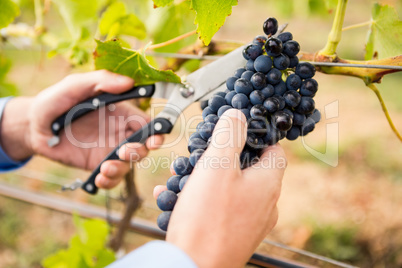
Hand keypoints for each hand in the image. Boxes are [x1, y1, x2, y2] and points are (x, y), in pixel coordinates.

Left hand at [0, 70, 162, 188]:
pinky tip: (99, 178)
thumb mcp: (74, 85)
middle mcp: (119, 132)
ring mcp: (108, 150)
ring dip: (122, 169)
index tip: (155, 140)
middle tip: (125, 152)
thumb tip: (129, 82)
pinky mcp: (96, 165)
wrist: (32, 127)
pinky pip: (111, 177)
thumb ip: (100, 81)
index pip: (146, 123)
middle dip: (140, 152)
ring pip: (129, 165)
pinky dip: (110, 181)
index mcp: (121, 113)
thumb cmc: (54, 101)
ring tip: (105, 168)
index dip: (156, 132)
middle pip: (143, 146)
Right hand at [153, 109, 286, 267]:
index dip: (257, 137)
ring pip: (232, 189)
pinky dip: (203, 200)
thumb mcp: (217, 165)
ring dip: (207, 178)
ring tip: (182, 176)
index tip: (235, 132)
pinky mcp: (234, 236)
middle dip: (222, 157)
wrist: (192, 267)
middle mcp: (265, 205)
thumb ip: (229, 135)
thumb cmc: (207, 219)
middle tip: (200, 154)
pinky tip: (177, 198)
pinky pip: (221, 209)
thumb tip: (238, 114)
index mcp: (267, 184)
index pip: (275, 150)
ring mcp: (250, 223)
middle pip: (250, 169)